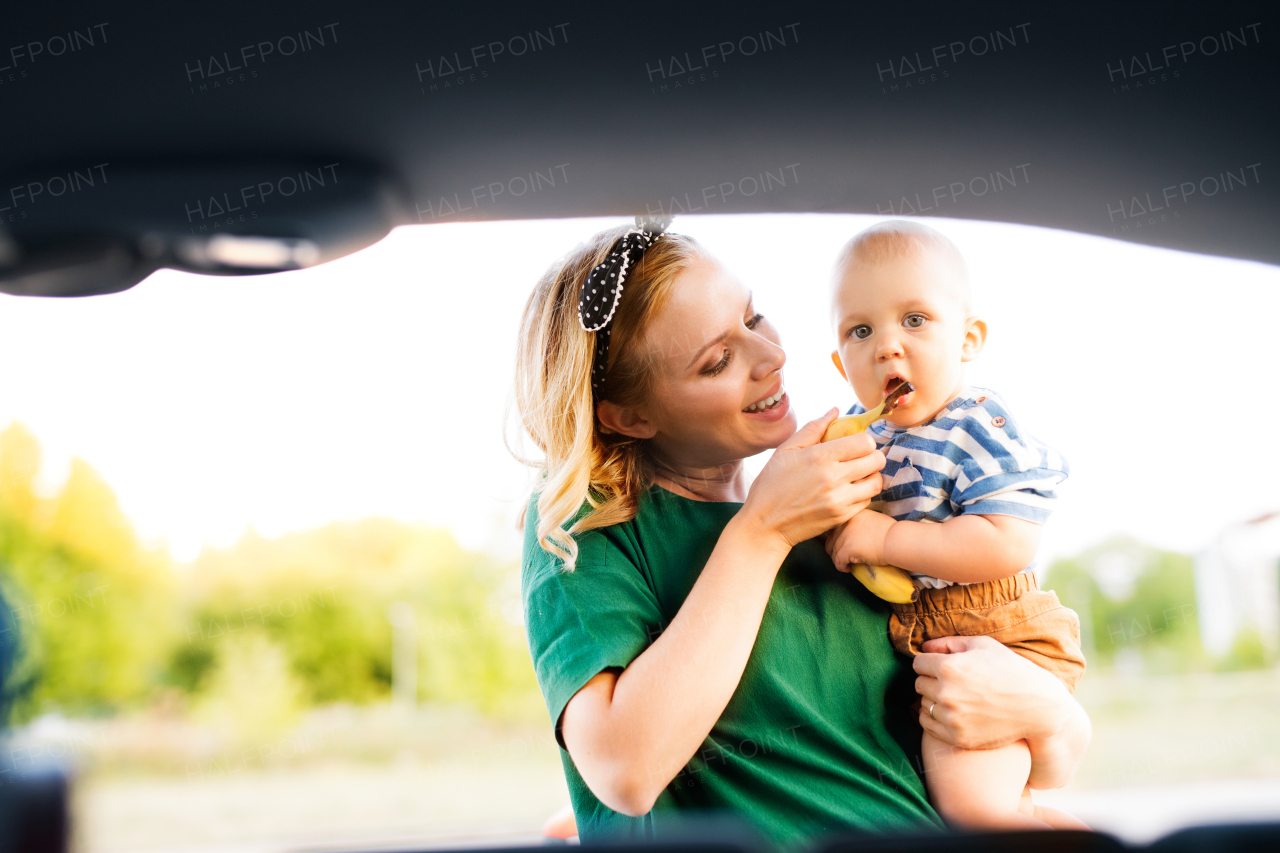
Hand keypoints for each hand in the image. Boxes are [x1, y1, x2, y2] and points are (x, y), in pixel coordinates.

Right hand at [740, 408, 884, 551]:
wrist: (764, 524)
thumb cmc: (771, 484)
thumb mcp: (786, 451)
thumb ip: (813, 428)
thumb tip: (834, 410)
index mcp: (820, 457)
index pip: (865, 442)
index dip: (863, 440)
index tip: (854, 444)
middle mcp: (833, 478)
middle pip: (876, 460)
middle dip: (871, 456)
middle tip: (859, 459)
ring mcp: (839, 499)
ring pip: (876, 482)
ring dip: (870, 476)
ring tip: (856, 475)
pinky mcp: (841, 517)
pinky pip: (867, 501)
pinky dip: (862, 494)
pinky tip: (847, 491)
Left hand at [824, 508, 893, 569]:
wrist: (896, 540)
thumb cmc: (891, 532)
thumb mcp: (872, 519)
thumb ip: (860, 523)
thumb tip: (855, 533)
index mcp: (852, 514)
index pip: (835, 527)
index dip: (836, 537)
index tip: (841, 544)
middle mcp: (845, 523)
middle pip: (830, 539)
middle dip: (834, 549)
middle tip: (842, 556)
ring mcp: (845, 535)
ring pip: (832, 551)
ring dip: (838, 559)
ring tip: (846, 564)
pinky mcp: (847, 549)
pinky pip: (838, 561)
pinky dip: (841, 567)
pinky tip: (848, 569)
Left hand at [912, 635, 1071, 750]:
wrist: (1037, 707)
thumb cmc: (1011, 670)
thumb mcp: (983, 646)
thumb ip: (949, 643)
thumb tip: (924, 647)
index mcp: (949, 667)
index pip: (918, 663)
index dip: (930, 663)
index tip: (943, 666)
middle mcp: (946, 693)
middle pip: (919, 684)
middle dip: (932, 681)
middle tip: (953, 682)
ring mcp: (951, 717)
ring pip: (923, 705)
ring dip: (933, 700)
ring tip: (956, 697)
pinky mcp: (957, 737)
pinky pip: (927, 725)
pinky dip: (934, 719)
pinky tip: (952, 713)